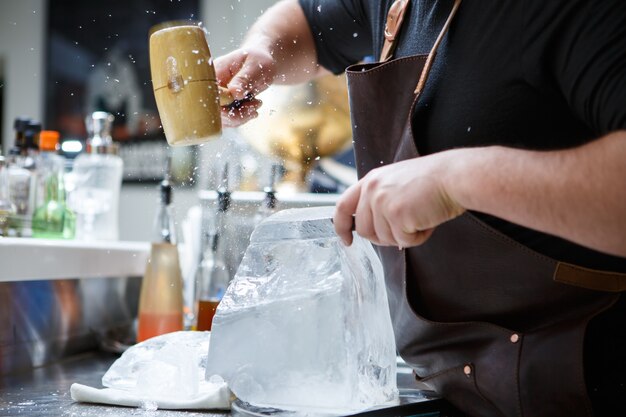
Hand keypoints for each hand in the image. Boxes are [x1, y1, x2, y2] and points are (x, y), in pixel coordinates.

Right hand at [214, 47, 275, 127]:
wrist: (261, 64)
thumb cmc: (258, 60)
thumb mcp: (255, 66)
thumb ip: (244, 78)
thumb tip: (234, 93)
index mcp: (214, 72)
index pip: (209, 94)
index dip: (222, 103)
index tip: (243, 98)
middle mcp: (211, 87)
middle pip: (213, 110)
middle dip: (235, 114)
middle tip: (255, 104)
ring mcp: (217, 98)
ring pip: (221, 119)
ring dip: (241, 117)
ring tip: (257, 104)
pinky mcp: (224, 106)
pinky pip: (228, 120)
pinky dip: (242, 118)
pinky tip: (253, 109)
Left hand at [333, 154, 464, 246]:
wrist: (454, 176)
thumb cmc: (433, 181)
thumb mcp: (397, 183)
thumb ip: (380, 202)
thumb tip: (376, 232)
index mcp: (370, 180)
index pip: (342, 206)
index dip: (341, 227)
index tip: (346, 240)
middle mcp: (372, 190)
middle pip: (364, 231)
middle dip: (384, 237)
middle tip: (406, 229)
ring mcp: (382, 202)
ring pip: (384, 239)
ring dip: (404, 236)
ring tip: (420, 217)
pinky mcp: (396, 215)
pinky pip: (404, 241)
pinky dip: (418, 237)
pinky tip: (427, 220)